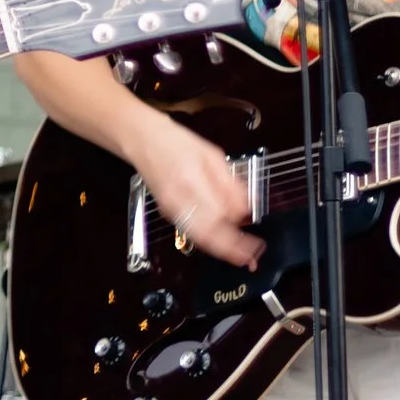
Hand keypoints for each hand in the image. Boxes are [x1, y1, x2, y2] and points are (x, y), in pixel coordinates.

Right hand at [132, 116, 261, 269]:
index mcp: (191, 180)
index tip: (256, 242)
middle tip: (252, 257)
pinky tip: (222, 245)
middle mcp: (178, 199)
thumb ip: (229, 183)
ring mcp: (171, 209)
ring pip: (198, 238)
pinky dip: (208, 242)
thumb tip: (244, 209)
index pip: (219, 214)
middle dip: (231, 250)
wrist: (143, 141)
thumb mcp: (211, 155)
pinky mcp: (168, 214)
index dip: (237, 231)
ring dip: (220, 250)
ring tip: (241, 256)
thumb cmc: (177, 143)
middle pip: (206, 234)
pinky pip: (191, 233)